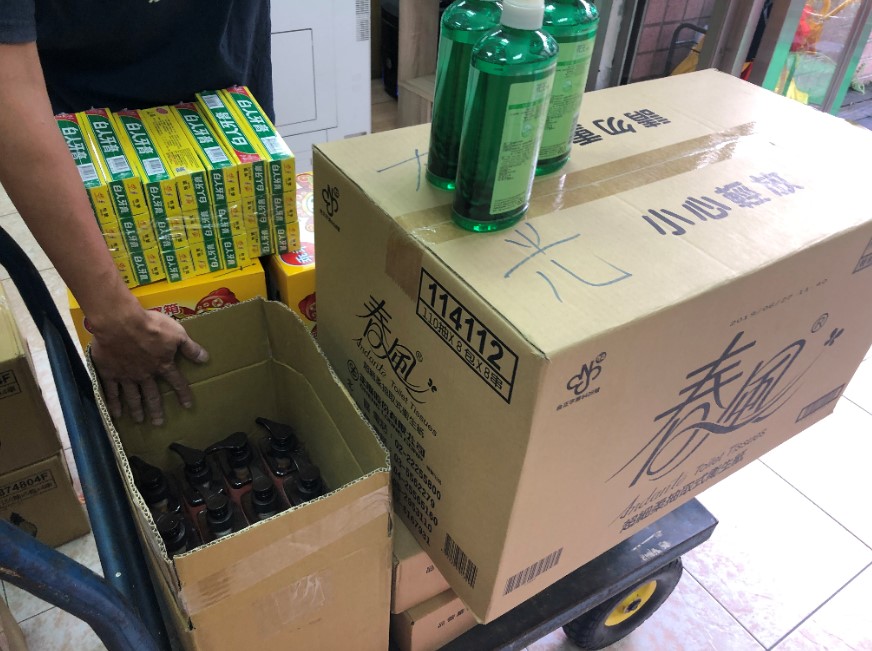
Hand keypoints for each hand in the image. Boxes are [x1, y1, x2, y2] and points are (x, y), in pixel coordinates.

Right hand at [89, 308, 208, 425]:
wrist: (120, 324)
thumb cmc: (151, 326)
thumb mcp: (177, 333)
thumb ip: (190, 347)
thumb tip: (205, 358)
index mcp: (162, 365)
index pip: (176, 382)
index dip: (183, 394)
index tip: (187, 405)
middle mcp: (145, 374)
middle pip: (152, 395)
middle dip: (156, 409)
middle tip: (158, 423)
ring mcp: (126, 375)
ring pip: (133, 396)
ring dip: (137, 409)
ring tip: (139, 420)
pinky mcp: (109, 372)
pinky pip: (111, 392)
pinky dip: (113, 403)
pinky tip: (115, 413)